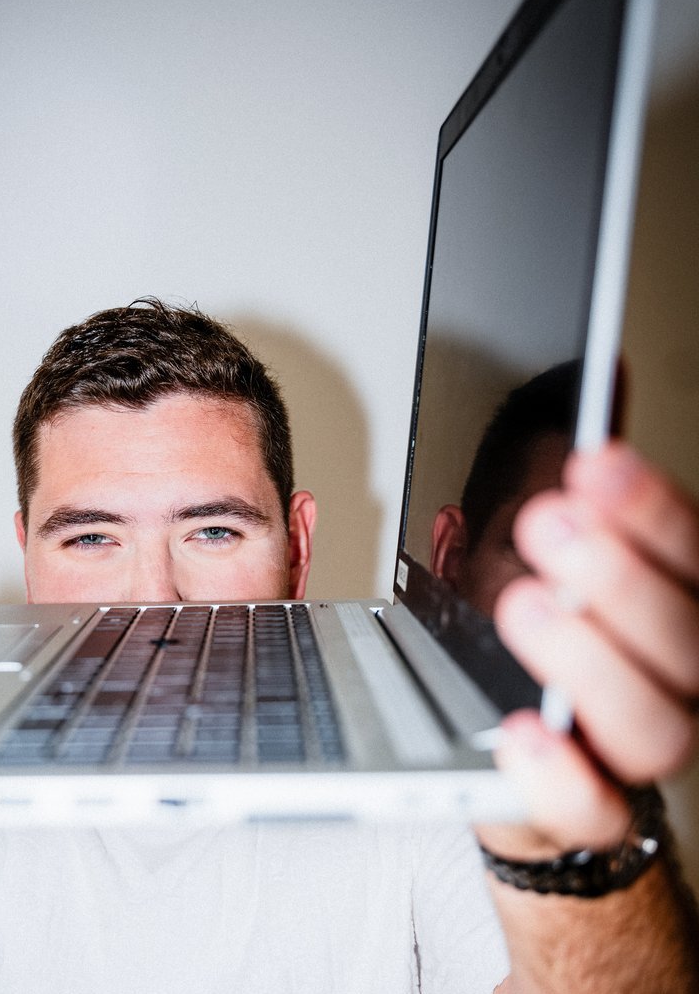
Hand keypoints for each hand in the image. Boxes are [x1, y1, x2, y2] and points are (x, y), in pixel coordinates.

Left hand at [487, 442, 698, 856]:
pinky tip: (522, 733)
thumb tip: (600, 390)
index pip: (694, 560)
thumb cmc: (545, 641)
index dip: (654, 511)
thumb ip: (587, 492)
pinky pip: (597, 813)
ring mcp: (633, 750)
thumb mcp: (558, 554)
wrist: (525, 750)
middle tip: (550, 522)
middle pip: (687, 639)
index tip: (595, 463)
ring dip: (590, 661)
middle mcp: (675, 681)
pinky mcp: (589, 809)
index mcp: (676, 610)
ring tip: (524, 604)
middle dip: (619, 576)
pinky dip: (563, 779)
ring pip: (657, 726)